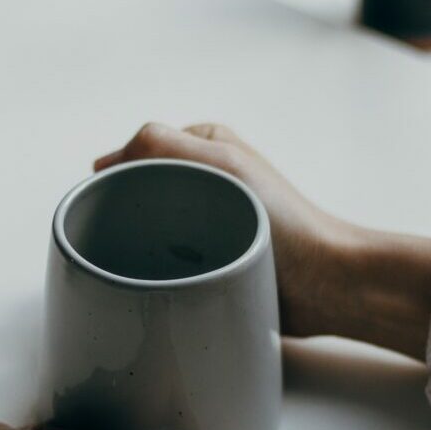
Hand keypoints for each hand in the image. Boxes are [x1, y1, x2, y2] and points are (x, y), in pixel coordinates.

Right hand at [95, 123, 430, 358]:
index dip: (116, 179)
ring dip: (140, 249)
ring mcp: (207, 222)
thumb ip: (162, 144)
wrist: (326, 284)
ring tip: (141, 267)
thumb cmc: (285, 222)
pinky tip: (154, 285)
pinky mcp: (211, 261)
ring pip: (148, 231)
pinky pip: (167, 264)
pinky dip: (156, 272)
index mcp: (205, 147)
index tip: (108, 208)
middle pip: (138, 194)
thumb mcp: (223, 164)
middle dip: (125, 216)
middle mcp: (205, 180)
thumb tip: (103, 162)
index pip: (137, 154)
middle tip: (121, 244)